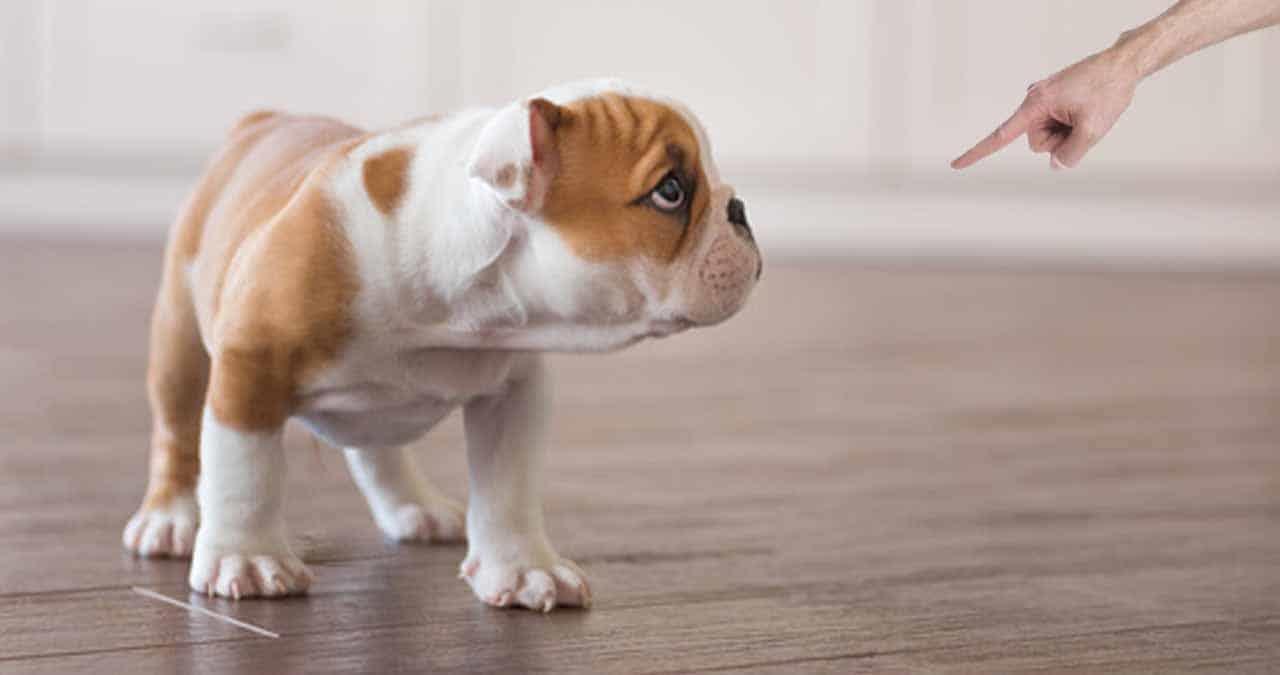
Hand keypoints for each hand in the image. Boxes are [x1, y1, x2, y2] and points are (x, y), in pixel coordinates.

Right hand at [951, 49, 1139, 169]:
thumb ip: (1069, 155)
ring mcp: (1044, 99)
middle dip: (1059, 140)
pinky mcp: (1054, 99)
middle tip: (1083, 123)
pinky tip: (1085, 109)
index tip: (957, 165)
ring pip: (1048, 135)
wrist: (1123, 65)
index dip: (978, 153)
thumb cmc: (1107, 89)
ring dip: (1068, 132)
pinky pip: (1056, 123)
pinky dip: (1070, 124)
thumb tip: (1055, 165)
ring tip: (1086, 114)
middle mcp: (1034, 100)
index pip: (1001, 136)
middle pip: (1036, 141)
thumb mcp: (1092, 129)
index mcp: (1036, 104)